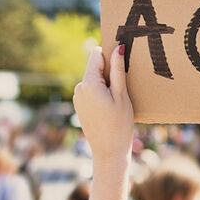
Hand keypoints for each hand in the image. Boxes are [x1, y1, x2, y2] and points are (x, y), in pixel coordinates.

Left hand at [73, 45, 133, 171]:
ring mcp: (77, 98)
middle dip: (109, 74)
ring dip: (105, 86)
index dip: (110, 57)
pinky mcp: (79, 106)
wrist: (109, 152)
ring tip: (116, 103)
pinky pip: (91, 92)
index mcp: (88, 83)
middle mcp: (79, 88)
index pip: (96, 55)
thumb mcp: (121, 95)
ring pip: (94, 81)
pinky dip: (101, 95)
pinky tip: (109, 109)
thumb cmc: (119, 124)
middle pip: (95, 69)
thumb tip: (118, 47)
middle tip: (122, 91)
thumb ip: (118, 70)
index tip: (121, 66)